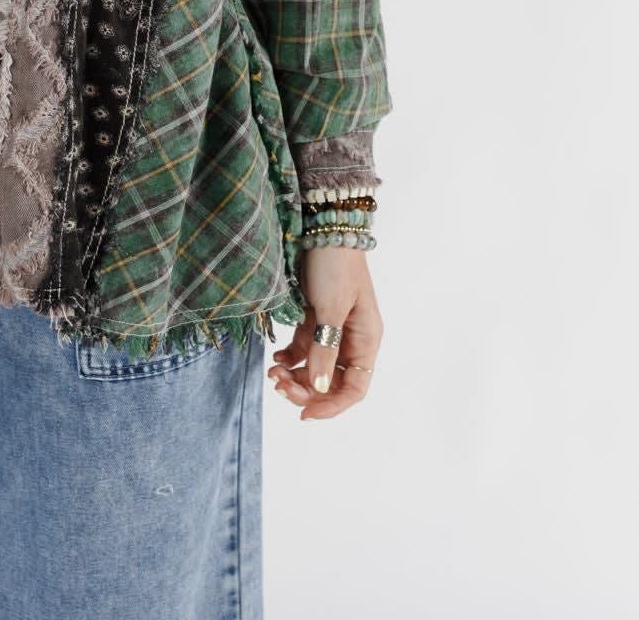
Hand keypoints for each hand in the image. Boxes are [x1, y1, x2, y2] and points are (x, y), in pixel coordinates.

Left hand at [267, 246, 382, 420]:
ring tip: (272, 373)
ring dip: (294, 376)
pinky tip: (275, 358)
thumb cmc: (334, 265)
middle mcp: (351, 339)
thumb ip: (323, 350)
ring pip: (314, 368)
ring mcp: (332, 328)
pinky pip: (303, 349)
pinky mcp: (314, 317)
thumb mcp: (329, 308)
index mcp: (366, 340)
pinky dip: (289, 358)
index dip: (331, 406)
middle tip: (278, 386)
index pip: (354, 388)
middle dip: (305, 390)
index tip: (304, 413)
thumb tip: (318, 389)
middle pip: (331, 382)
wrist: (322, 225)